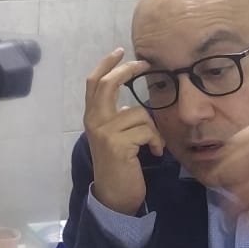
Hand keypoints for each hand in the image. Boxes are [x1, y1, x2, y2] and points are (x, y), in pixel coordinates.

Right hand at [83, 48, 162, 215]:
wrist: (115, 196)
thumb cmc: (120, 165)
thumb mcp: (114, 136)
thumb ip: (118, 117)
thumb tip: (134, 100)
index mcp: (92, 117)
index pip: (93, 83)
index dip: (106, 64)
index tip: (119, 51)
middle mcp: (94, 122)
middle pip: (108, 84)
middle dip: (126, 70)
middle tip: (143, 64)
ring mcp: (104, 133)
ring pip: (140, 114)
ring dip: (153, 129)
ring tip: (152, 145)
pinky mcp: (118, 145)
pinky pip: (147, 131)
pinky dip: (156, 142)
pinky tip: (154, 153)